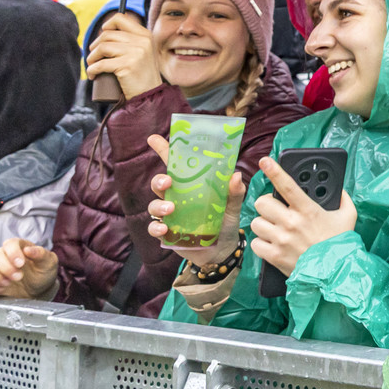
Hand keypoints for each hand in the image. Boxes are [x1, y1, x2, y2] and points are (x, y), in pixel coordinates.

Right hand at [0, 238, 58, 298]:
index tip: (21, 264)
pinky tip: (0, 289)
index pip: (9, 243)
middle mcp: (3, 256)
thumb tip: (29, 249)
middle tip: (19, 277)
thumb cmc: (43, 272)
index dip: (12, 253)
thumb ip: (41, 254)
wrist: (39, 290)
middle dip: (6, 268)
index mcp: (18, 247)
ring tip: (7, 283)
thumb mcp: (49, 262)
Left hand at [87, 12, 159, 100]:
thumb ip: (131, 40)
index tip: (102, 36)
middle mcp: (142, 41)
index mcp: (145, 35)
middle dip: (94, 46)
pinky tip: (93, 75)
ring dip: (91, 57)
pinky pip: (101, 64)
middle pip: (107, 34)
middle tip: (93, 57)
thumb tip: (106, 29)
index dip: (107, 25)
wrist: (149, 94)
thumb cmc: (141, 74)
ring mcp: (136, 53)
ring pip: (102, 47)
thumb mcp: (142, 51)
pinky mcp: (127, 66)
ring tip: (92, 66)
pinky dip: (92, 69)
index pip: (120, 18)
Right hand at [145, 134, 246, 265]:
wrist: (222, 250)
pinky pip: (154, 228)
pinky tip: (165, 229)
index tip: (153, 138)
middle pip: (160, 183)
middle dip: (159, 180)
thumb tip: (236, 175)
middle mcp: (177, 197)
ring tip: (171, 209)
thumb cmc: (225, 221)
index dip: (163, 150)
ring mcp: (170, 215)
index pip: (175, 164)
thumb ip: (234, 191)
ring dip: (159, 205)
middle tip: (168, 181)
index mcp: (191, 184)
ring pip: (154, 205)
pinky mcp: (167, 233)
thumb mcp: (232, 205)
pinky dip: (157, 228)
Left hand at [249, 157, 356, 276]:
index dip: (274, 170)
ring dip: (263, 225)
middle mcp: (291, 222)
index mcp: (307, 209)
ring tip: (273, 229)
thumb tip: (339, 190)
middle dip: (266, 205)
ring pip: (256, 223)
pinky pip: (255, 243)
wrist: (335, 273)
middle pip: (262, 203)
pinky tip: (272, 244)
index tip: (265, 161)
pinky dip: (261, 243)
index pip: (286, 186)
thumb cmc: (340, 244)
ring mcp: (281, 239)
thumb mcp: (348, 217)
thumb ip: (343, 199)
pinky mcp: (273, 255)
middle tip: (274, 210)